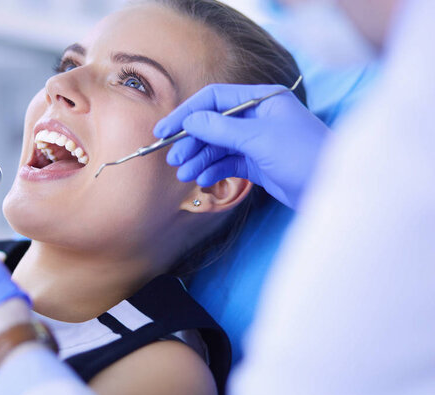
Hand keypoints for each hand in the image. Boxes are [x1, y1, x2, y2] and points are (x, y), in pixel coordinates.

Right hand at [154, 83, 328, 208]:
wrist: (334, 190)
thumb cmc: (303, 155)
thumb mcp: (258, 139)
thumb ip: (221, 129)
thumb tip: (190, 120)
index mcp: (261, 99)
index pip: (214, 99)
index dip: (187, 113)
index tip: (164, 130)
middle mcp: (257, 117)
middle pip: (213, 124)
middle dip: (191, 141)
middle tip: (172, 159)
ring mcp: (258, 141)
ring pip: (219, 146)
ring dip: (199, 158)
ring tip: (183, 174)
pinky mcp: (259, 163)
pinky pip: (228, 163)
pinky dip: (214, 170)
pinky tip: (202, 179)